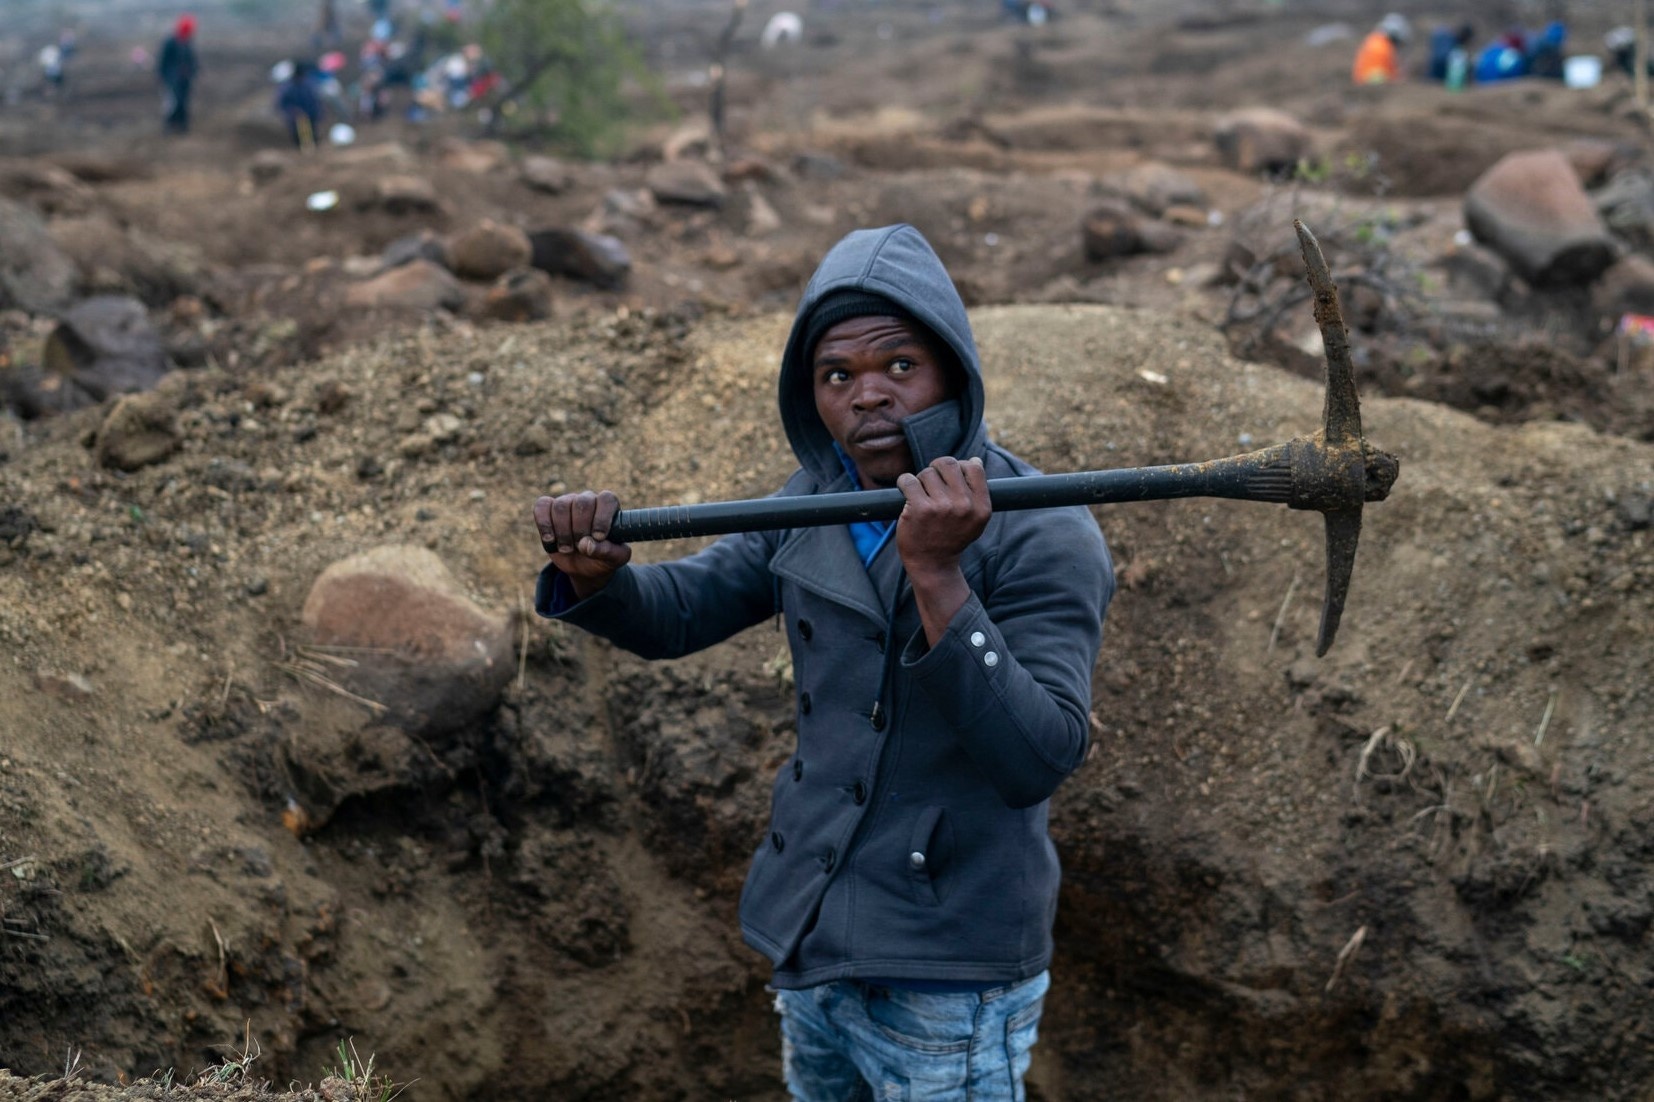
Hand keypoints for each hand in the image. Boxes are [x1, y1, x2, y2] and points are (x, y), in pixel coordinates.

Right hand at [532, 491, 631, 599]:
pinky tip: (551, 540)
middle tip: (580, 547)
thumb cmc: (603, 558)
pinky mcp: (548, 509)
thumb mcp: (615, 559)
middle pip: (581, 503)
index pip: (606, 499)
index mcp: (608, 507)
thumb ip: (608, 551)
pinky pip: (542, 506)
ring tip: (567, 548)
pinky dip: (544, 525)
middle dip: (579, 530)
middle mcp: (588, 500)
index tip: (598, 537)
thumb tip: (586, 544)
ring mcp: (567, 502)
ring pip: (561, 506)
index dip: (601, 518)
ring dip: (563, 532)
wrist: (583, 567)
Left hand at [895, 456, 990, 577]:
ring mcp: (941, 507)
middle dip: (937, 469)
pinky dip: (904, 483)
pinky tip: (906, 492)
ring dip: (920, 481)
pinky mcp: (919, 509)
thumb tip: (975, 460)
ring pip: (927, 473)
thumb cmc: (952, 537)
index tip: (950, 479)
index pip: (974, 467)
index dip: (960, 467)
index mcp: (981, 507)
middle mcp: (964, 506)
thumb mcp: (975, 519)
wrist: (932, 564)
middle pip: (948, 464)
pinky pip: (908, 480)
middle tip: (931, 482)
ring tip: (921, 495)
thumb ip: (977, 492)